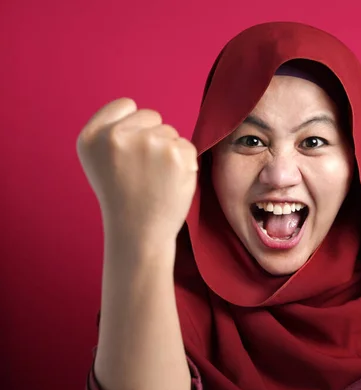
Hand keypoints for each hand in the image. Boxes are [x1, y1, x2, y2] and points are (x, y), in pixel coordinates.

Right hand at [76, 98, 197, 244]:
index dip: (134, 125)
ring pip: (171, 133)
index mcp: (92, 136)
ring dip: (169, 152)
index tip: (131, 150)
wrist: (139, 233)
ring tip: (156, 179)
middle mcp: (117, 136)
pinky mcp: (175, 154)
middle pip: (152, 116)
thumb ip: (113, 131)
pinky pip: (187, 147)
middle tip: (144, 170)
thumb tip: (140, 111)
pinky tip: (171, 182)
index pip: (125, 104)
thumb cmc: (123, 197)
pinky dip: (185, 163)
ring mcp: (148, 143)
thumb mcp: (100, 160)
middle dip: (153, 138)